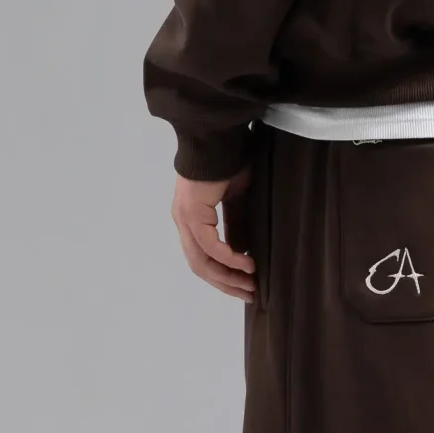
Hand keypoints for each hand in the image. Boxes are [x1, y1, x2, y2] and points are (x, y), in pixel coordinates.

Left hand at [171, 166, 254, 301]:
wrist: (219, 138)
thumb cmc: (229, 161)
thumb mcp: (236, 199)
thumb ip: (236, 224)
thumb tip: (243, 250)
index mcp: (191, 217)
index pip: (202, 256)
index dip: (223, 275)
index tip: (245, 286)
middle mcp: (183, 221)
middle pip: (200, 266)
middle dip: (225, 283)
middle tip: (248, 294)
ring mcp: (184, 219)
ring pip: (202, 261)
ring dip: (227, 277)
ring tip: (250, 285)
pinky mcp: (192, 214)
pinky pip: (210, 246)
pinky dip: (229, 259)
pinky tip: (247, 264)